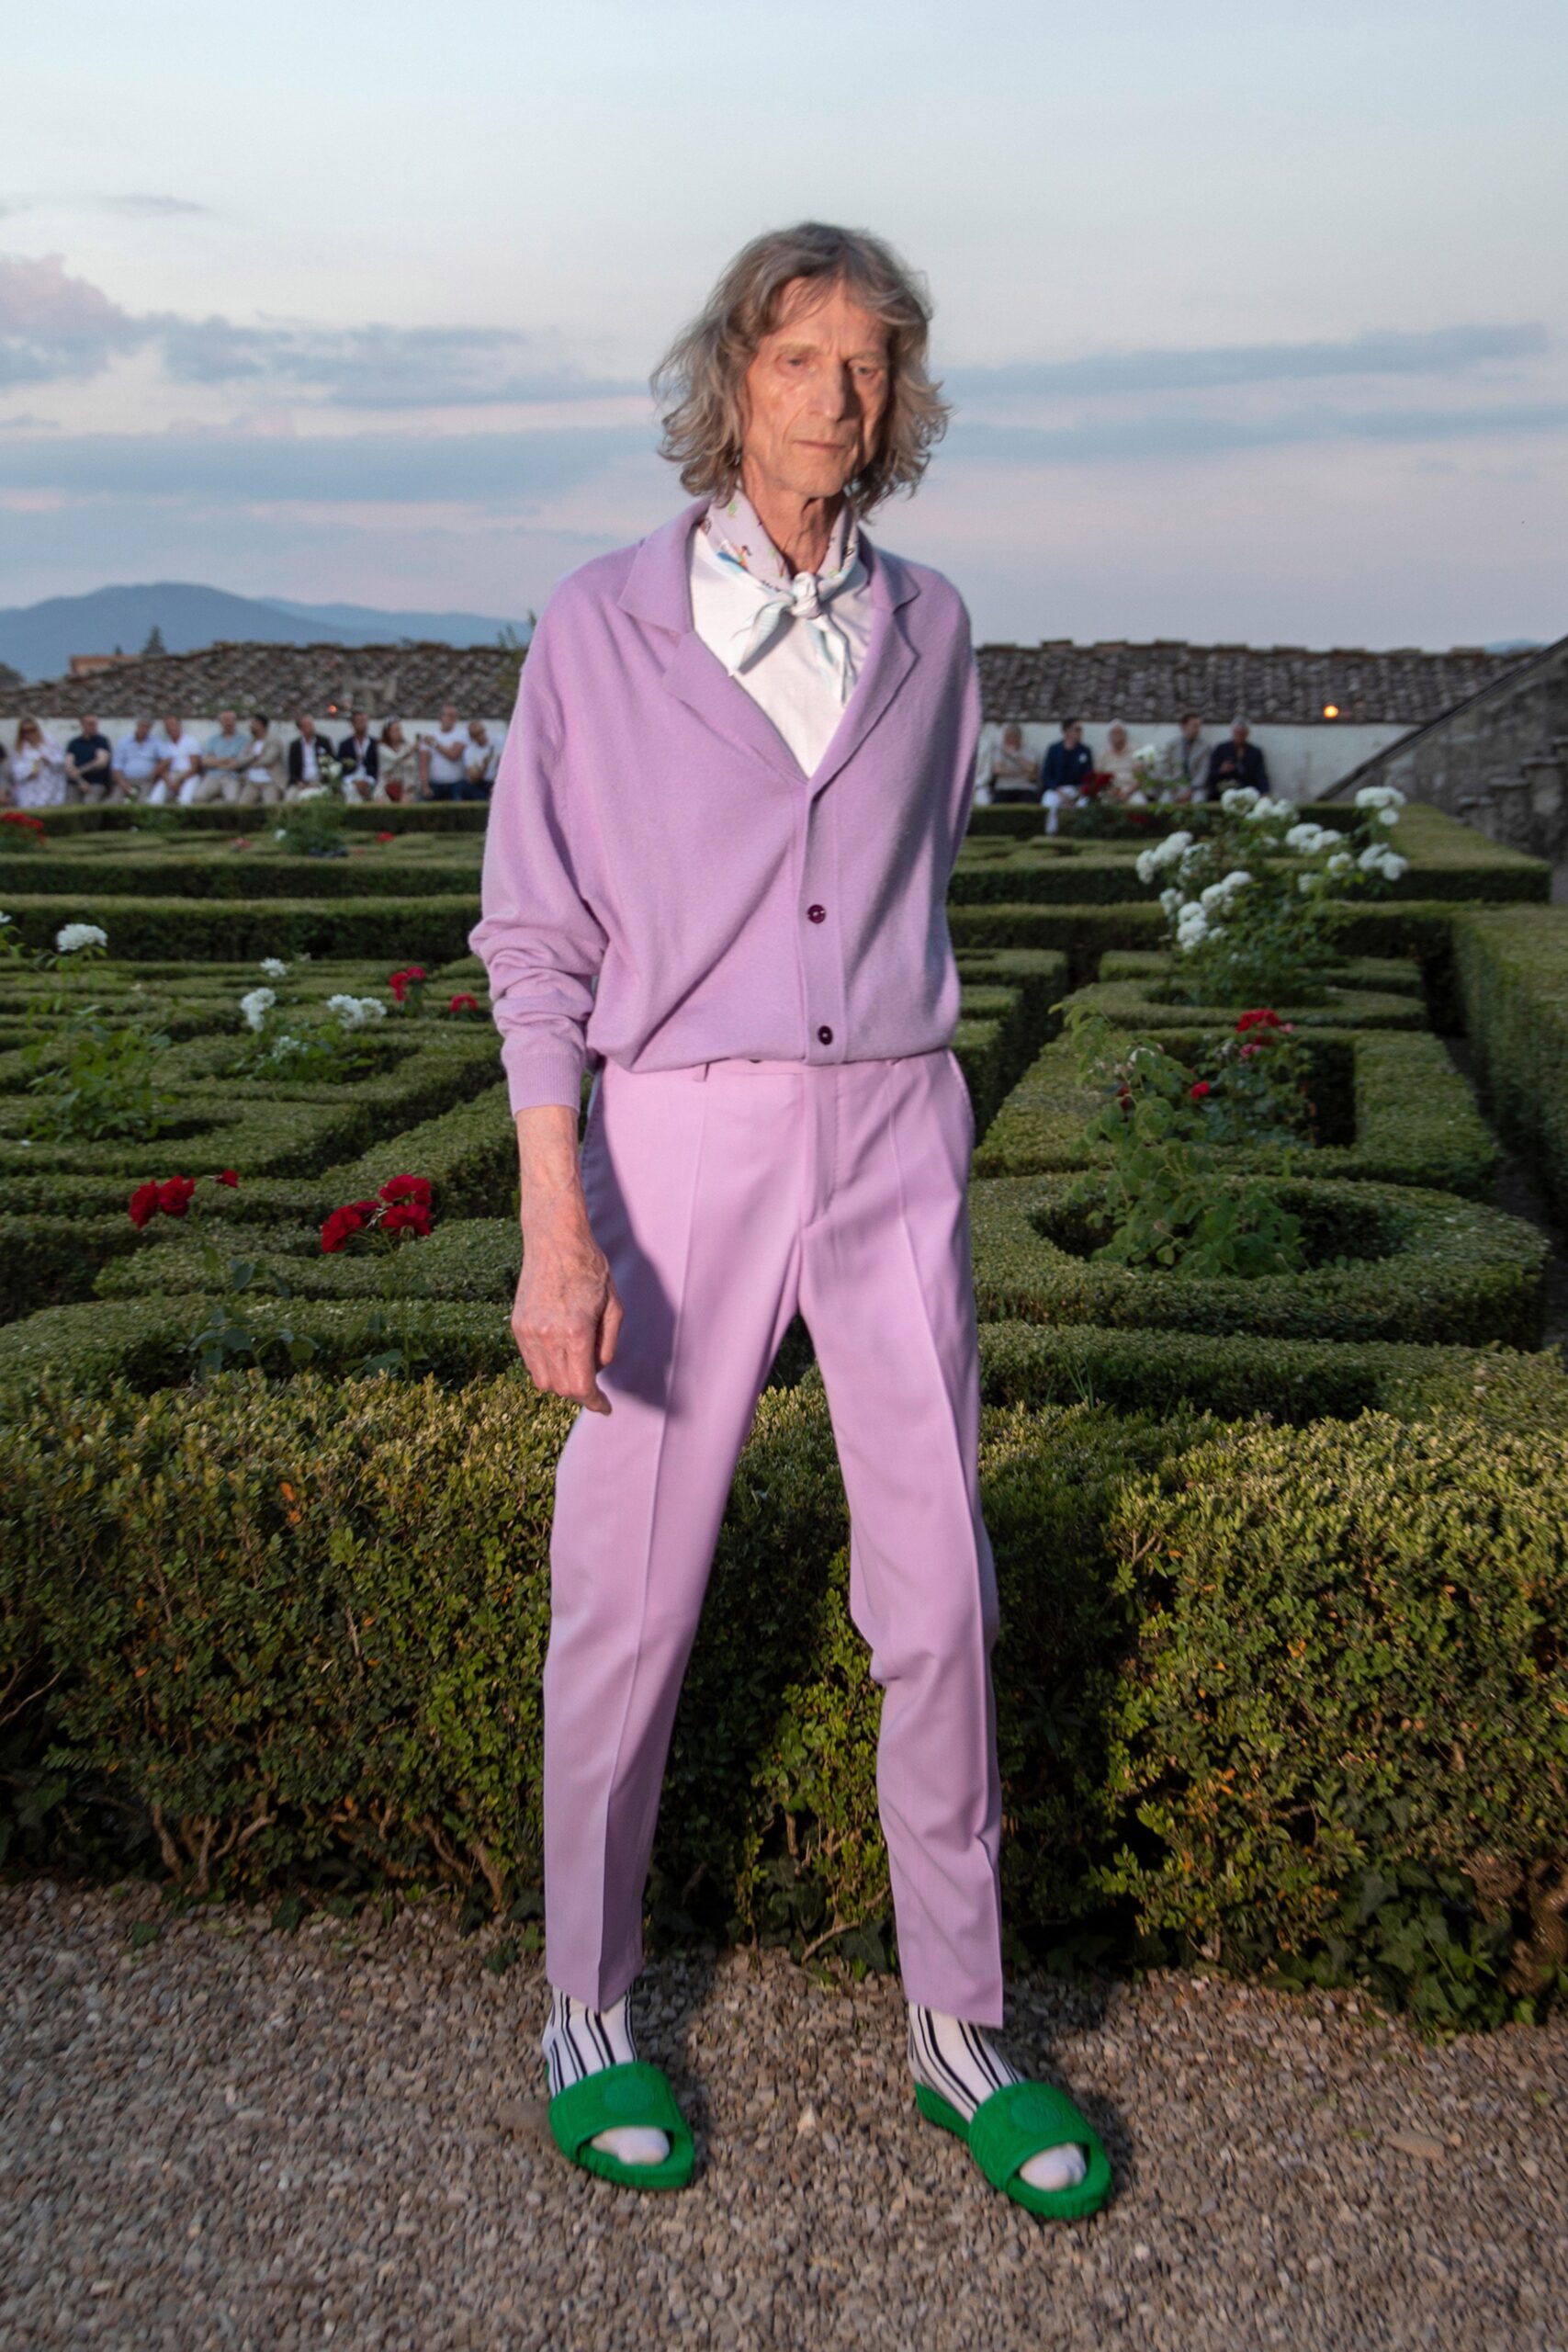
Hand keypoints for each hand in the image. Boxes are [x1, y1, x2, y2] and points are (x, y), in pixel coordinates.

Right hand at [511, 1219, 621, 1411]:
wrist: (554, 1240)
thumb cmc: (590, 1269)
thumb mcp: (614, 1307)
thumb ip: (609, 1345)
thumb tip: (597, 1372)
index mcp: (574, 1331)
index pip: (580, 1386)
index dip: (594, 1402)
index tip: (604, 1407)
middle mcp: (546, 1335)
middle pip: (561, 1389)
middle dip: (580, 1393)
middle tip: (595, 1385)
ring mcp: (527, 1331)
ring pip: (542, 1380)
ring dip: (562, 1383)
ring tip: (578, 1365)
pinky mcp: (517, 1325)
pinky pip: (531, 1362)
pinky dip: (547, 1367)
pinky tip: (562, 1352)